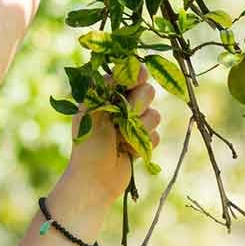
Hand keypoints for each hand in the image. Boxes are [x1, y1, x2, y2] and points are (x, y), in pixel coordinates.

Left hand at [65, 64, 161, 200]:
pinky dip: (142, 145)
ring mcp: (134, 123)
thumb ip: (105, 87)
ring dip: (139, 129)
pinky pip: (156, 135)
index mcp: (107, 93)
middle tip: (121, 118)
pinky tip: (127, 152)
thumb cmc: (87, 144)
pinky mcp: (143, 141)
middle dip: (137, 106)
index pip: (130, 72)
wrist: (94, 179)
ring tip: (121, 140)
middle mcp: (122, 105)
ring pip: (155, 114)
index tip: (136, 80)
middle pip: (148, 91)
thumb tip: (125, 65)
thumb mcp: (90, 111)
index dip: (137, 74)